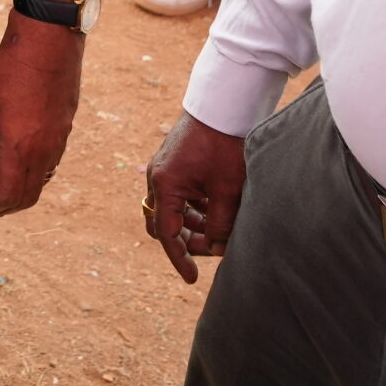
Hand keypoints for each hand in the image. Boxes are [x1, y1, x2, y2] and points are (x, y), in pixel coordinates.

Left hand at [0, 15, 84, 218]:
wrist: (48, 42)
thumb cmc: (11, 70)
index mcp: (21, 149)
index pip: (6, 195)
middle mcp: (44, 151)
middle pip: (27, 197)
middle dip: (4, 209)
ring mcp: (59, 141)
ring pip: (41, 182)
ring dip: (21, 194)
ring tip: (1, 194)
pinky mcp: (65, 128)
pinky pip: (51, 165)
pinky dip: (34, 177)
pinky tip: (21, 168)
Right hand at [146, 113, 248, 282]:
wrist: (222, 106)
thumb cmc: (224, 145)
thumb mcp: (227, 190)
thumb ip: (221, 223)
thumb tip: (219, 249)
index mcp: (165, 185)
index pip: (167, 234)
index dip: (180, 259)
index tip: (192, 278)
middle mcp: (158, 179)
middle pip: (163, 224)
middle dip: (185, 241)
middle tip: (214, 250)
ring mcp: (165, 170)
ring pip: (171, 211)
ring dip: (191, 225)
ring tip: (220, 231)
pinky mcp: (175, 165)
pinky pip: (177, 196)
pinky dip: (193, 209)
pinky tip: (215, 211)